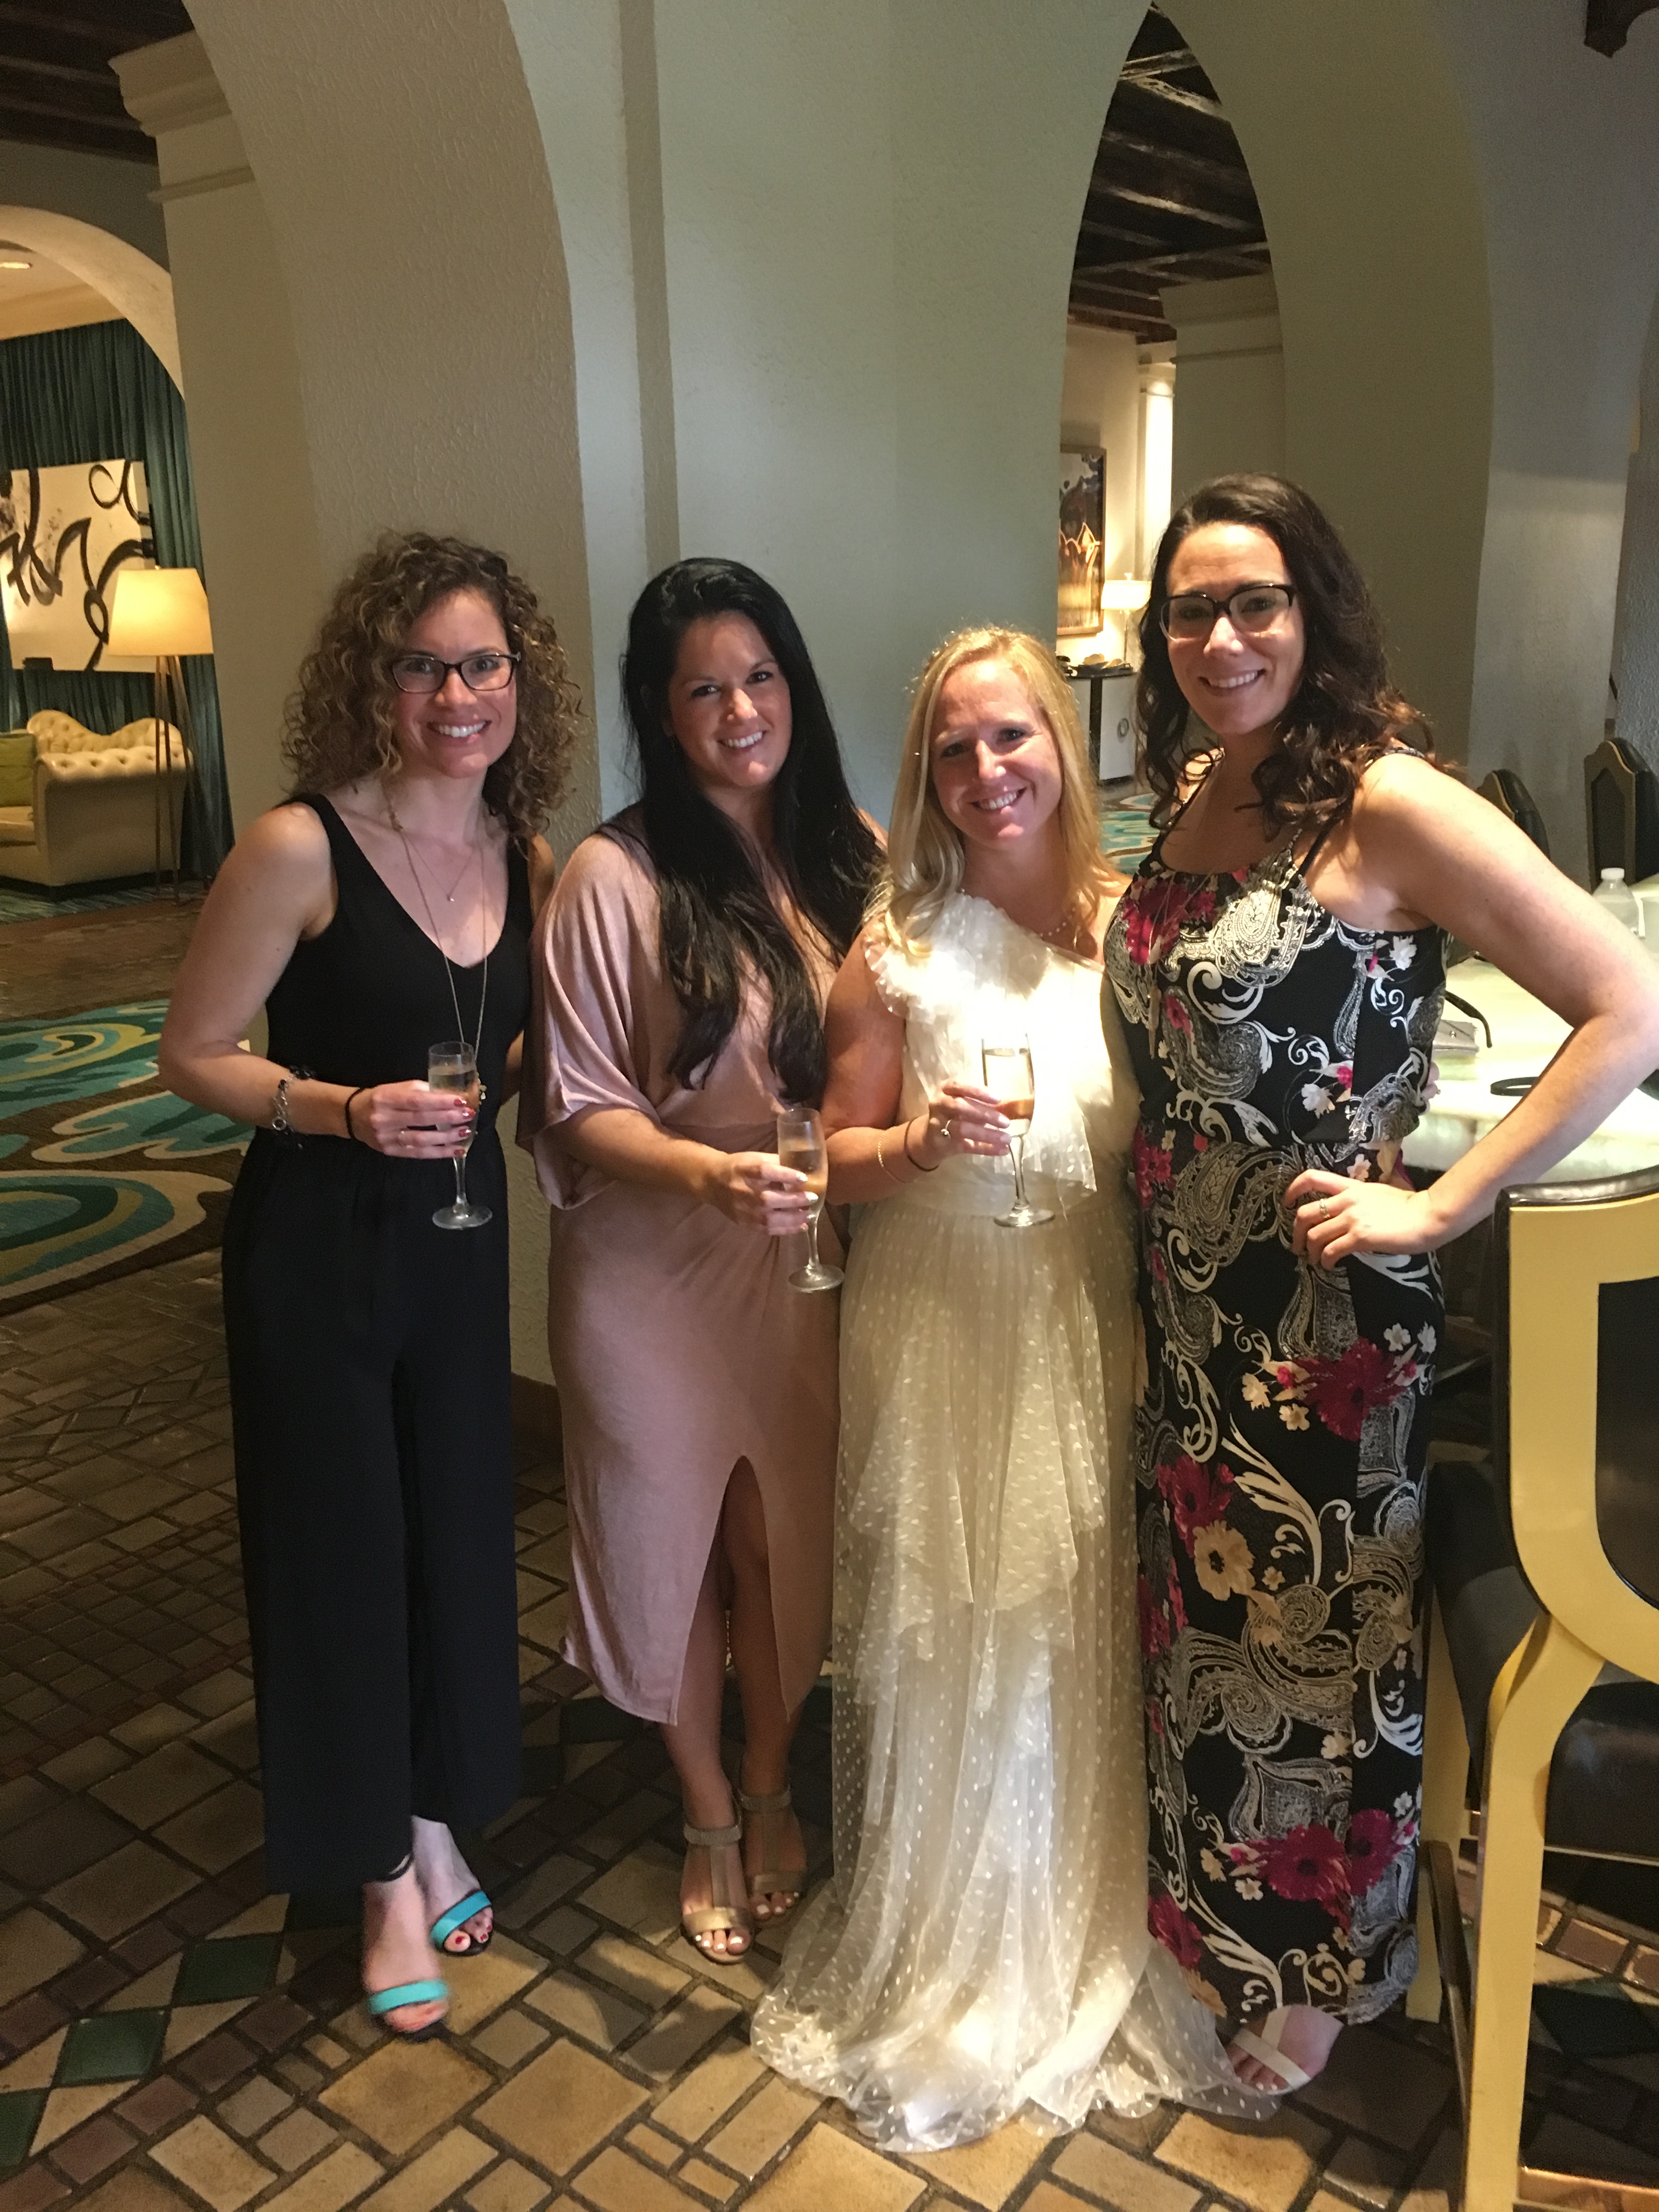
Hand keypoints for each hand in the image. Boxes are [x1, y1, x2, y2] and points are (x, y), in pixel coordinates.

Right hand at [352, 1079, 473, 1158]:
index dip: (439, 1101)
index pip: (416, 1100)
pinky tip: (456, 1150)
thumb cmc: (380, 1099)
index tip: (460, 1100)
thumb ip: (420, 1090)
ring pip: (420, 1140)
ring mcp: (386, 1138)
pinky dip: (439, 1153)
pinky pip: (418, 1153)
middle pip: (420, 1119)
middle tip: (467, 1114)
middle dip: (447, 1118)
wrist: (353, 1116)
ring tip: (465, 1132)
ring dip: (446, 1138)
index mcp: (385, 1098)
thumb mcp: (395, 1088)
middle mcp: (384, 1119)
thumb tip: (449, 1094)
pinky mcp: (390, 1151)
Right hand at [701, 1151, 815, 1234]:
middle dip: (793, 1201)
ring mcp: (743, 1210)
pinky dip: (786, 1229)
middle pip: (768, 1199)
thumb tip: (804, 1167)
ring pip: (769, 1219)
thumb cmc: (739, 1167)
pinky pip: (767, 1229)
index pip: (765, 1172)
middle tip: (812, 1198)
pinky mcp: (744, 1223)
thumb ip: (777, 1162)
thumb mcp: (755, 1157)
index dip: (785, 1175)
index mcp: (746, 1170)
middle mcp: (743, 1191)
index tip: (804, 1178)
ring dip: (792, 1218)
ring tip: (808, 1215)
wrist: (712, 1182)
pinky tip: (800, 1225)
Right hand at [910, 1082, 1010, 1167]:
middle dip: (984, 1114)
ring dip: (987, 1134)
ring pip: (962, 1128)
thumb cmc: (954, 1116)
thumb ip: (986, 1104)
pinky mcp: (943, 1145)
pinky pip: (967, 1146)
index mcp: (945, 1091)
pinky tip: (1002, 1150)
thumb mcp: (966, 1105)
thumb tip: (1014, 1105)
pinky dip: (986, 1148)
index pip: (958, 1086)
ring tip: (1007, 1139)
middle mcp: (938, 1105)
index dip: (977, 1091)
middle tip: (1006, 1122)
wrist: (929, 1139)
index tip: (997, 1099)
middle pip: (959, 1106)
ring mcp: (938, 1126)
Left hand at [1284, 1166, 1448, 1265]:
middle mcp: (1347, 1201)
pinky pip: (1331, 1251)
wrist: (1429, 1216)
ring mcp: (1352, 1219)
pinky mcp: (1360, 1237)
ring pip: (1315, 1235)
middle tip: (1297, 1245)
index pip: (1312, 1178)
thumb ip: (1359, 1199)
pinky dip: (1326, 1260)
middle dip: (1295, 1232)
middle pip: (1304, 1213)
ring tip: (1315, 1260)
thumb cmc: (1410, 1207)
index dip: (1292, 1190)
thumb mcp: (1379, 1193)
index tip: (1286, 1203)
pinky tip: (1329, 1265)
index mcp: (1351, 1187)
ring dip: (1310, 1251)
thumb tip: (1348, 1212)